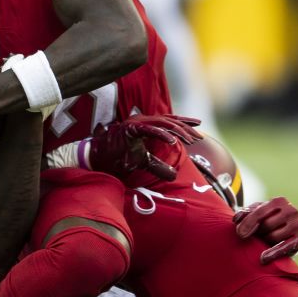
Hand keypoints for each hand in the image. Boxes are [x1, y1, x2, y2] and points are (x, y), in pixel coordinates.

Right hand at [86, 114, 200, 181]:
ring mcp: (136, 123)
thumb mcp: (143, 162)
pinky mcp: (131, 129)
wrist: (98, 158)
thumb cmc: (118, 158)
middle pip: (170, 120)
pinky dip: (162, 135)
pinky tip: (173, 142)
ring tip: (191, 141)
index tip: (199, 126)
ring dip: (178, 132)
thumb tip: (174, 176)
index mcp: (146, 124)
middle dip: (186, 129)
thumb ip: (158, 166)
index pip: (169, 120)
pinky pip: (150, 130)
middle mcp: (142, 120)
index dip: (185, 122)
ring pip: (163, 123)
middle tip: (199, 138)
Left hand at [233, 197, 297, 263]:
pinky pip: (284, 248)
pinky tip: (263, 259)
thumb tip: (236, 219)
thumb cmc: (267, 218)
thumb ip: (245, 213)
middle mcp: (291, 211)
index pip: (260, 212)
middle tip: (253, 236)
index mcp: (279, 201)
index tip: (238, 233)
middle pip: (266, 226)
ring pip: (273, 237)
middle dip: (257, 233)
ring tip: (263, 240)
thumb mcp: (256, 212)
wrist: (287, 228)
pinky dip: (273, 253)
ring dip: (264, 241)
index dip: (248, 223)